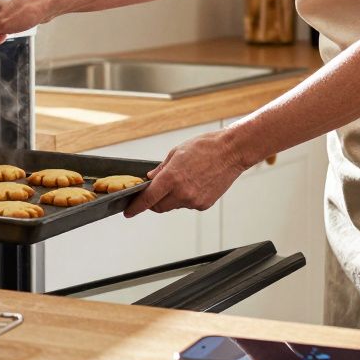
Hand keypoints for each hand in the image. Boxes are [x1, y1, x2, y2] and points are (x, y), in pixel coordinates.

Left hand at [124, 131, 245, 217]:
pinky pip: (188, 205)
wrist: (231, 152)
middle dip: (153, 202)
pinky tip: (195, 184)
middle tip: (155, 192)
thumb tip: (150, 179)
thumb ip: (161, 169)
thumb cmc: (205, 148)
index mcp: (172, 178)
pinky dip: (186, 198)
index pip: (148, 199)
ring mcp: (194, 200)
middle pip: (159, 207)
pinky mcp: (204, 204)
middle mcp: (182, 192)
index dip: (136, 207)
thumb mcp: (176, 153)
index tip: (129, 212)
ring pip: (174, 206)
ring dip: (171, 198)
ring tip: (183, 180)